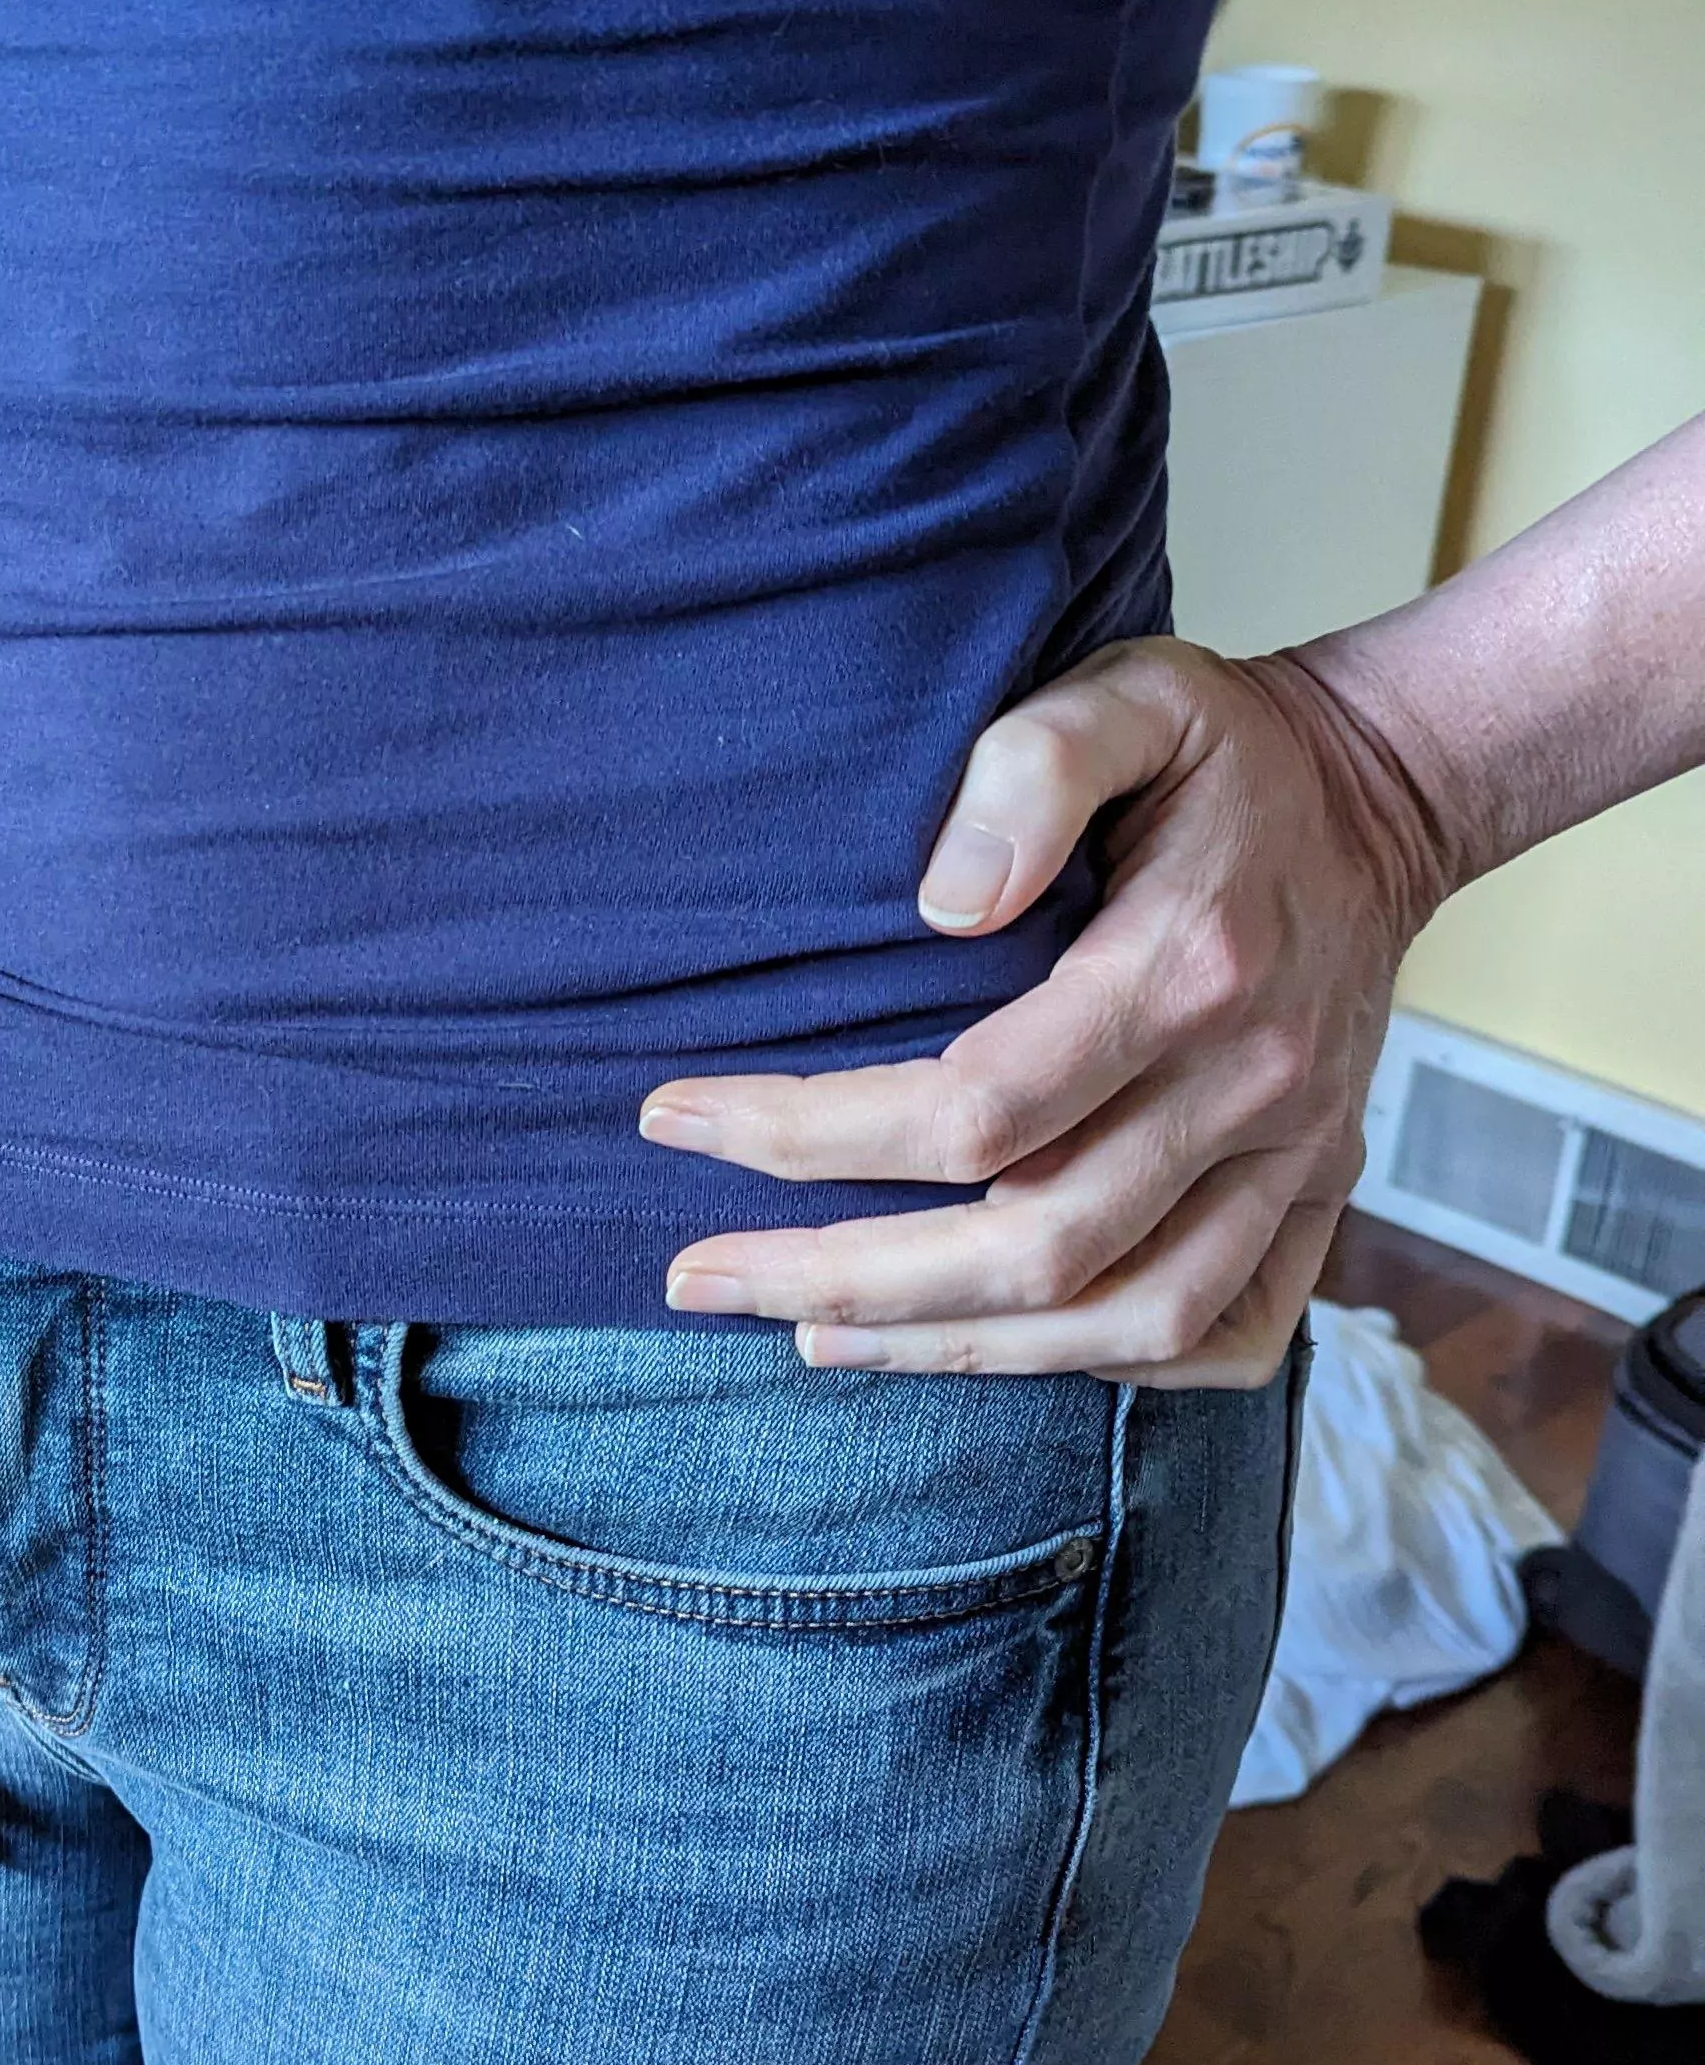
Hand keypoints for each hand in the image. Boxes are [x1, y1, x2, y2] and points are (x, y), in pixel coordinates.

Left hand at [641, 637, 1454, 1384]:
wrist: (1389, 792)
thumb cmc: (1228, 748)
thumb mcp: (1130, 695)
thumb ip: (1031, 771)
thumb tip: (940, 901)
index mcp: (1184, 970)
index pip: (974, 1109)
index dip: (810, 1135)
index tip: (676, 1121)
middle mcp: (1249, 1088)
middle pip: (1034, 1247)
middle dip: (847, 1278)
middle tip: (696, 1277)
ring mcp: (1297, 1158)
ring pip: (1128, 1320)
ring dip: (958, 1350)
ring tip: (807, 1334)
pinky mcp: (1319, 1193)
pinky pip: (1229, 1335)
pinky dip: (1111, 1370)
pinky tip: (994, 1349)